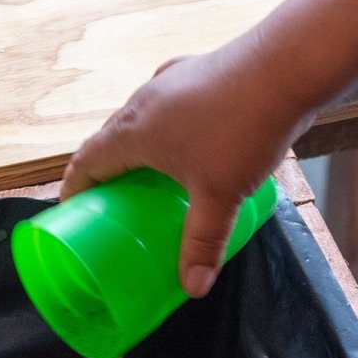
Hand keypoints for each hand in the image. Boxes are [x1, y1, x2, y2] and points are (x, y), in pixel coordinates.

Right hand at [61, 30, 313, 297]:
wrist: (285, 68)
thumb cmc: (242, 131)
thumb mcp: (220, 195)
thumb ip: (203, 243)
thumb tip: (194, 289)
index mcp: (133, 131)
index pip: (86, 160)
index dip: (74, 186)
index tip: (71, 207)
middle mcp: (143, 100)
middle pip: (110, 137)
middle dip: (105, 167)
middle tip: (112, 198)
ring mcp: (171, 79)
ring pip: (141, 115)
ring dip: (137, 142)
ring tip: (149, 169)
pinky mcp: (198, 69)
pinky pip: (170, 102)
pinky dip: (168, 123)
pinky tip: (193, 135)